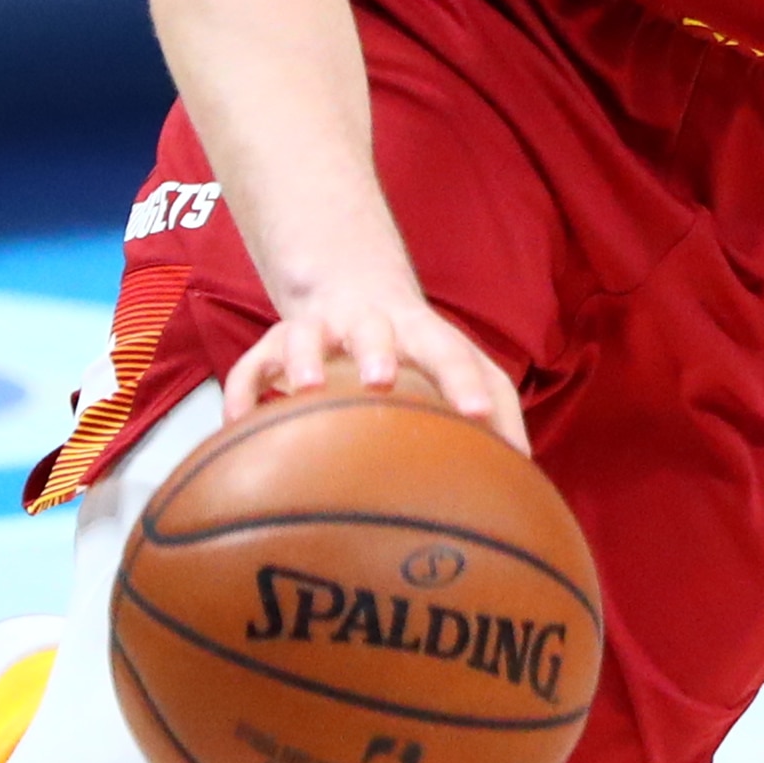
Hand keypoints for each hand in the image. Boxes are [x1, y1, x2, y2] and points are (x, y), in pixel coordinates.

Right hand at [222, 278, 526, 452]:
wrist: (353, 289)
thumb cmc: (419, 350)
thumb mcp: (458, 367)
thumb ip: (496, 411)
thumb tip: (526, 473)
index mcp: (423, 333)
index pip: (452, 352)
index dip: (465, 381)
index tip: (478, 415)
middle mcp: (371, 324)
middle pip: (376, 328)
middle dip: (378, 349)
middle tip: (382, 380)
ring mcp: (319, 330)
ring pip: (307, 334)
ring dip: (306, 358)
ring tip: (306, 389)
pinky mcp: (274, 344)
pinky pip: (250, 368)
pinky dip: (242, 393)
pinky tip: (237, 427)